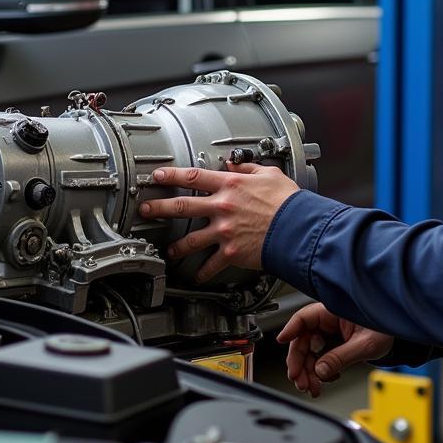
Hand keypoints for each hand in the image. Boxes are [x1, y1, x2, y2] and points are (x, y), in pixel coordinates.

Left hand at [140, 163, 297, 282]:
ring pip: (190, 240)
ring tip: (168, 250)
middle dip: (158, 207)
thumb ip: (248, 169)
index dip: (171, 174)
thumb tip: (235, 165)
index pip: (192, 177)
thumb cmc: (288, 202)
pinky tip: (196, 276)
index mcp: (230, 186)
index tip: (158, 175)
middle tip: (145, 209)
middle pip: (182, 207)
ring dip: (176, 246)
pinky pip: (211, 265)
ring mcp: (224, 231)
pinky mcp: (231, 253)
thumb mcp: (269, 174)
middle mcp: (222, 208)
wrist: (298, 229)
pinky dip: (202, 272)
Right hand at [277, 302, 393, 397]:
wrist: (398, 334)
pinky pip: (319, 357)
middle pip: (303, 339)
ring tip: (312, 388)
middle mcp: (329, 319)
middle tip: (300, 381)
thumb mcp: (365, 344)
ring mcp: (330, 331)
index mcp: (334, 311)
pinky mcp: (333, 342)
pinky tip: (324, 381)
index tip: (281, 341)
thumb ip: (342, 357)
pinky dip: (318, 371)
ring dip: (308, 371)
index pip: (305, 317)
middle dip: (300, 363)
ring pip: (309, 351)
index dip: (291, 329)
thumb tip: (320, 371)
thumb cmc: (386, 328)